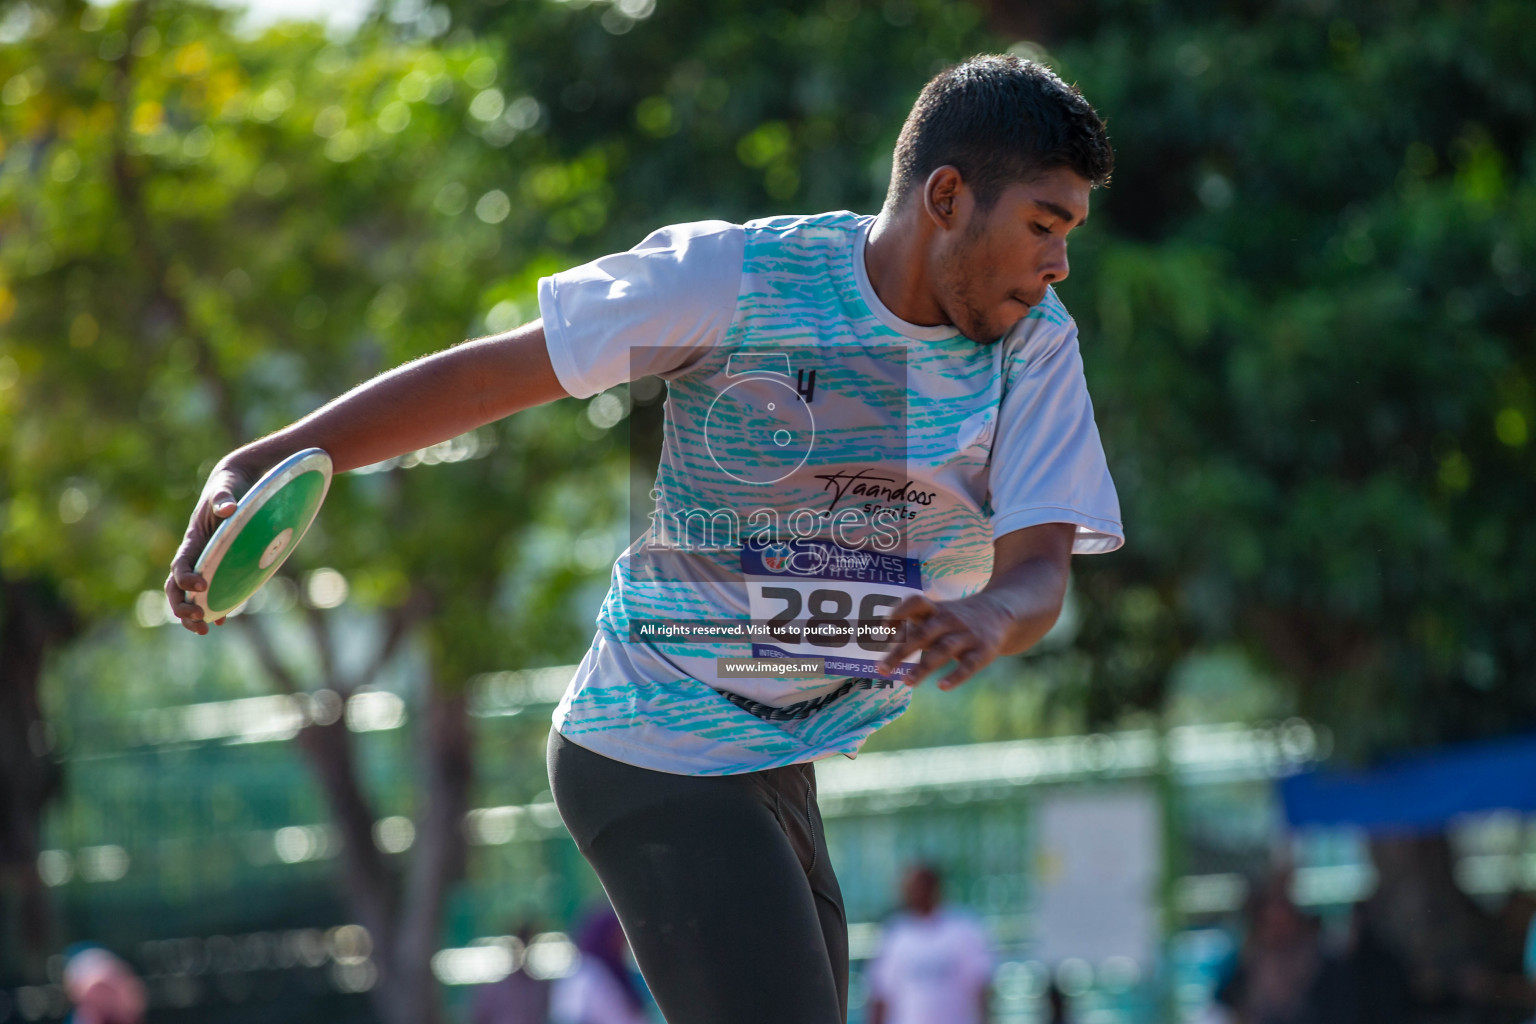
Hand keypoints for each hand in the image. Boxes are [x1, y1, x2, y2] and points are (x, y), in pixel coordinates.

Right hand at [164, 461, 257, 633]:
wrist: (237, 483)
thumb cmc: (230, 486)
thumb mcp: (226, 489)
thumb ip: (224, 498)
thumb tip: (228, 508)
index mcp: (193, 540)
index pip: (179, 565)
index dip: (185, 579)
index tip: (201, 587)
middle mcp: (195, 554)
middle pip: (177, 587)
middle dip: (182, 606)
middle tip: (199, 620)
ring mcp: (207, 561)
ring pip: (191, 594)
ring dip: (193, 613)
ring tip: (205, 629)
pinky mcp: (221, 564)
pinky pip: (212, 590)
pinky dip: (214, 606)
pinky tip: (222, 620)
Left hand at [876, 592, 1014, 689]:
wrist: (1003, 611)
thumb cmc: (956, 617)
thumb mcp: (936, 612)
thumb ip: (909, 623)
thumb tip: (876, 636)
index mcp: (935, 609)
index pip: (915, 603)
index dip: (898, 613)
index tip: (882, 629)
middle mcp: (949, 620)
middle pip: (923, 633)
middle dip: (900, 651)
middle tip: (881, 669)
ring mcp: (967, 635)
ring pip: (943, 650)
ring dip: (924, 667)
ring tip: (906, 682)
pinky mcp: (984, 650)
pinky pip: (969, 665)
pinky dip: (956, 675)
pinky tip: (942, 687)